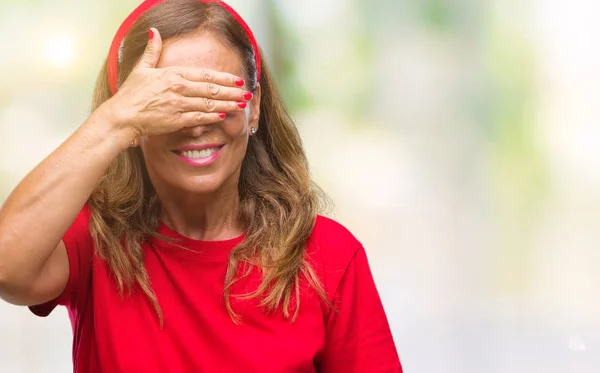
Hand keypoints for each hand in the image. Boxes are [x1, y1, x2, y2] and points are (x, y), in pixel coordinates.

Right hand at [102, 28, 249, 138]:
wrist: (122, 116)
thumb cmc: (131, 94)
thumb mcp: (141, 69)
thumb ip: (152, 51)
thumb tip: (154, 32)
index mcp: (173, 74)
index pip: (205, 74)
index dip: (224, 78)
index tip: (238, 80)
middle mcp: (179, 88)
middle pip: (212, 89)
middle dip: (232, 92)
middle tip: (247, 94)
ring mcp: (179, 105)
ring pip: (210, 104)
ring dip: (228, 105)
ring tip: (241, 105)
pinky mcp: (177, 120)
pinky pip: (200, 118)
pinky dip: (213, 117)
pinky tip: (224, 116)